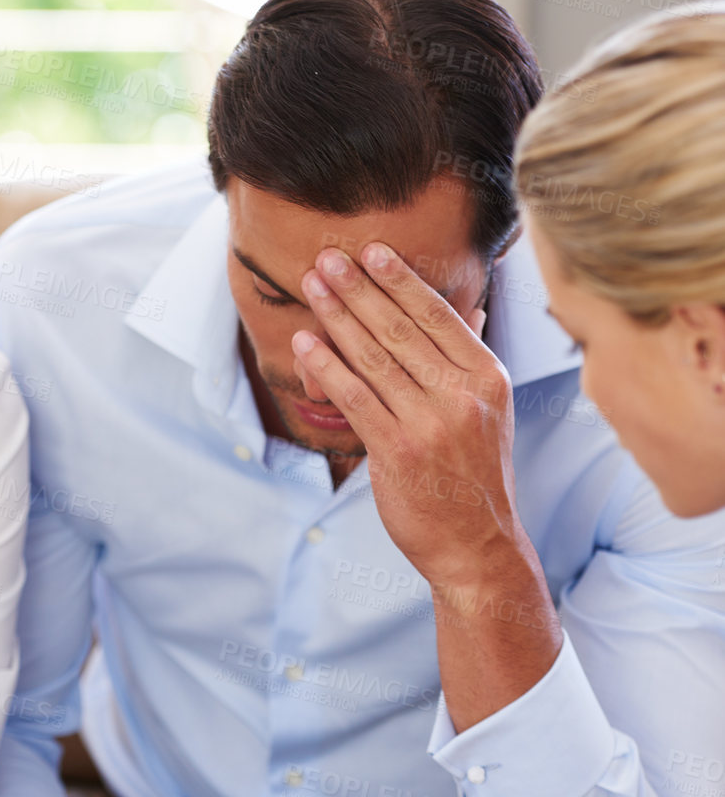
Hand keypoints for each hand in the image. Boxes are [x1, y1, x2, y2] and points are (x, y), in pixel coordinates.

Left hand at [292, 245, 521, 592]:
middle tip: (329, 257)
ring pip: (375, 358)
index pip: (439, 316)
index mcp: (488, 378)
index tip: (372, 251)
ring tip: (312, 285)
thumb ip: (473, 360)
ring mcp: (430, 424)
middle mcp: (463, 396)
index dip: (401, 281)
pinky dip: (327, 367)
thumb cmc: (475, 475)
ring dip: (338, 317)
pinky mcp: (398, 452)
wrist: (478, 546)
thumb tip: (472, 311)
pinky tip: (306, 343)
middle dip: (360, 288)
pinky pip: (356, 398)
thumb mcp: (490, 412)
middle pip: (402, 329)